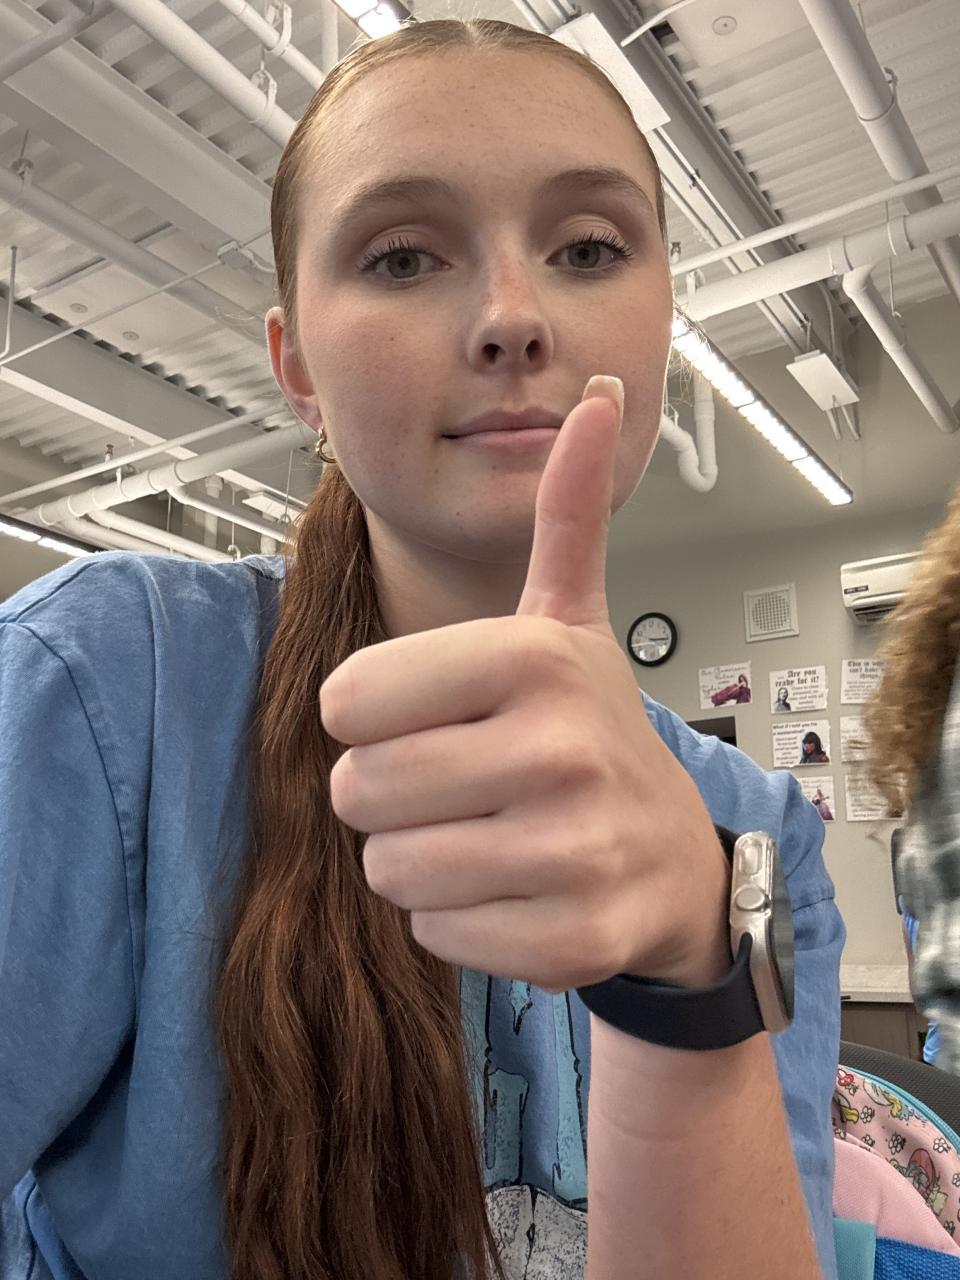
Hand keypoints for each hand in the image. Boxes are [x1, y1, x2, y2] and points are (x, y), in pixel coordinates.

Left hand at [320, 376, 730, 994]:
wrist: (677, 859)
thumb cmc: (594, 733)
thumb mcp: (571, 622)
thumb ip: (565, 516)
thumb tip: (599, 399)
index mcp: (532, 656)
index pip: (343, 701)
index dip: (372, 717)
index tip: (432, 718)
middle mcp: (558, 749)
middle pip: (356, 790)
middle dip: (389, 794)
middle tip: (457, 785)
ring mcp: (573, 850)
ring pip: (388, 869)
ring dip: (419, 858)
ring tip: (485, 834)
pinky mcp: (575, 938)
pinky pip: (434, 934)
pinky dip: (456, 920)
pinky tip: (512, 887)